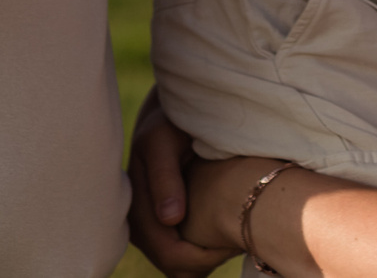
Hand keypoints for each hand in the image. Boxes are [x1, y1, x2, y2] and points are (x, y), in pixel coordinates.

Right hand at [127, 91, 235, 276]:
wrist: (168, 114)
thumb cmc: (168, 122)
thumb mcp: (163, 139)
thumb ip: (164, 176)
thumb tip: (169, 218)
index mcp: (136, 206)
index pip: (170, 255)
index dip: (203, 256)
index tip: (234, 239)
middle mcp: (140, 223)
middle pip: (176, 268)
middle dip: (208, 260)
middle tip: (240, 239)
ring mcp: (151, 228)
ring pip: (180, 268)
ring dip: (207, 258)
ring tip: (233, 234)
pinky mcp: (163, 227)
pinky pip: (184, 257)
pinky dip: (204, 252)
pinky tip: (222, 232)